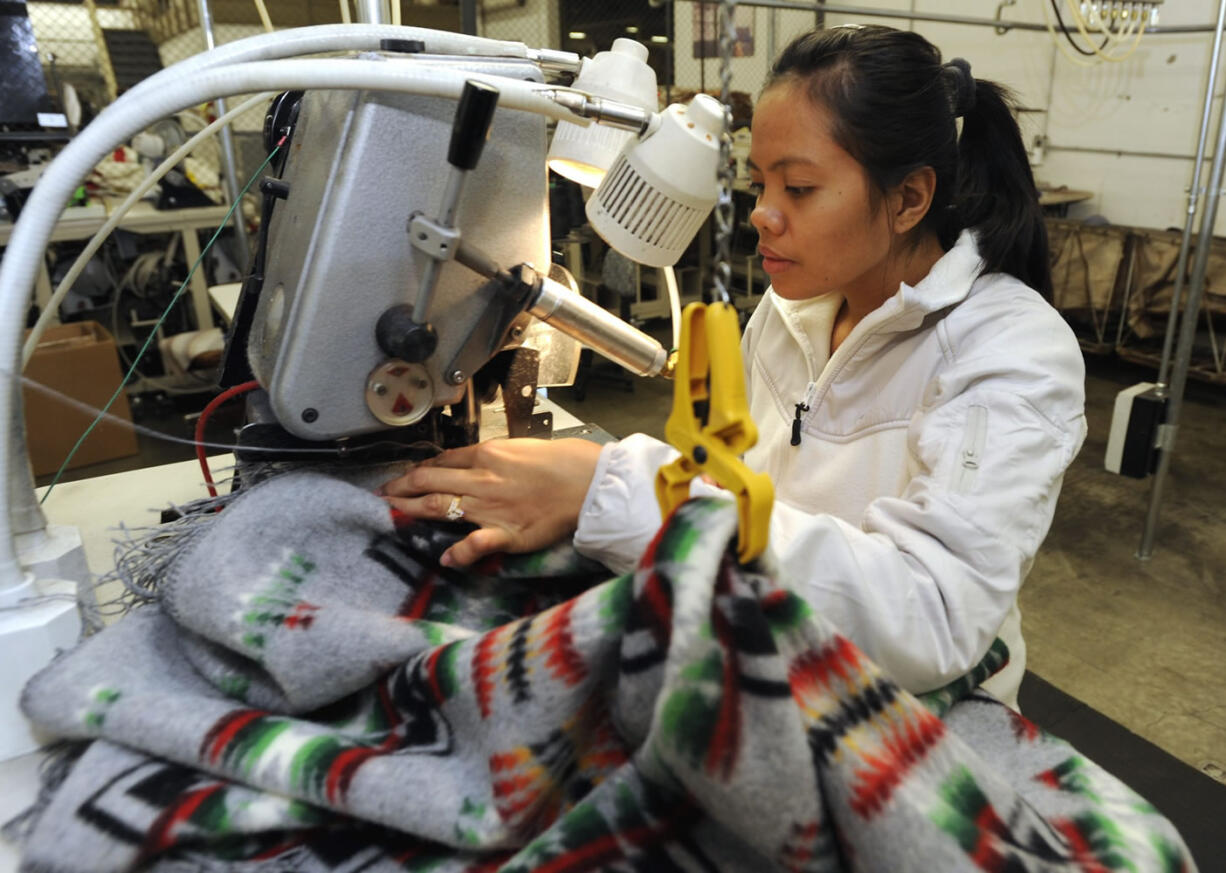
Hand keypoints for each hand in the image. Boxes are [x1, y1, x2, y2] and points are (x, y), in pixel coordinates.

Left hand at [378, 438, 603, 567]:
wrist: (590, 483)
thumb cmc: (563, 462)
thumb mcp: (521, 448)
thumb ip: (493, 457)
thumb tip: (471, 462)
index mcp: (487, 455)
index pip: (441, 461)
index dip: (417, 470)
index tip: (403, 477)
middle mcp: (481, 479)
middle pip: (429, 481)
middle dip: (401, 488)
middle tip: (383, 494)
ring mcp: (491, 507)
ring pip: (440, 505)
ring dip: (412, 510)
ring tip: (392, 513)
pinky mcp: (507, 533)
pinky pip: (475, 544)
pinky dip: (458, 552)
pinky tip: (446, 558)